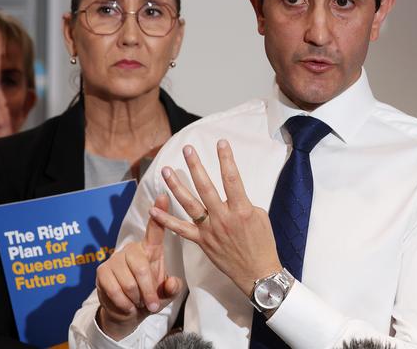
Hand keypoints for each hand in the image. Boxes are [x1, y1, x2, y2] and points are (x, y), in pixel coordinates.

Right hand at [95, 194, 182, 339]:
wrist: (127, 312)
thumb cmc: (150, 296)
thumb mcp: (165, 294)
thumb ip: (172, 288)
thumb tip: (172, 282)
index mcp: (151, 249)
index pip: (155, 229)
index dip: (160, 212)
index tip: (164, 195)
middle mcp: (133, 249)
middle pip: (142, 267)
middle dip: (148, 291)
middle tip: (153, 306)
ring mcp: (116, 258)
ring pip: (129, 282)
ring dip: (136, 299)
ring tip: (139, 304)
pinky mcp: (102, 271)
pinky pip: (115, 289)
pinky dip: (124, 303)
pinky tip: (128, 306)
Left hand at [150, 139, 281, 295]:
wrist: (258, 273)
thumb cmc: (263, 243)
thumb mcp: (259, 217)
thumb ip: (243, 203)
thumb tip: (231, 194)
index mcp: (241, 209)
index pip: (232, 178)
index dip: (226, 158)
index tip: (221, 142)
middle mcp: (223, 218)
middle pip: (206, 187)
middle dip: (196, 166)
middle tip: (187, 150)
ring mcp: (210, 230)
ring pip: (190, 204)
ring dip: (176, 186)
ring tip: (166, 171)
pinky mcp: (202, 242)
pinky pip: (181, 230)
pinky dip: (166, 220)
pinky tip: (153, 210)